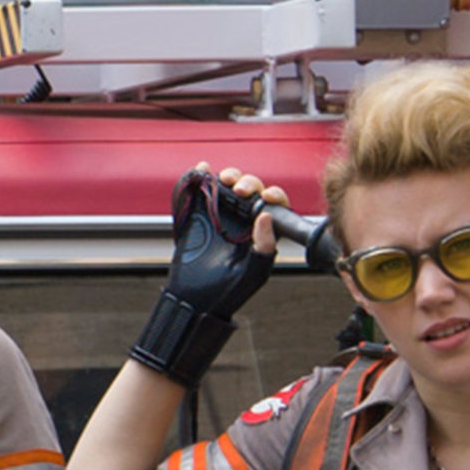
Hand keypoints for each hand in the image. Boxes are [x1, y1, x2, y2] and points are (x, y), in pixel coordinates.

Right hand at [128, 164, 286, 387]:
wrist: (196, 300)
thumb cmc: (229, 291)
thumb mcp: (255, 271)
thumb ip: (264, 245)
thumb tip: (266, 216)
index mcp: (261, 232)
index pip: (273, 205)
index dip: (272, 195)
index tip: (265, 197)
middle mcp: (242, 221)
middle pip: (250, 190)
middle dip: (248, 183)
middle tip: (240, 190)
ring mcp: (219, 216)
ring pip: (227, 186)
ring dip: (227, 177)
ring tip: (223, 179)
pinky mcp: (197, 215)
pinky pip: (199, 191)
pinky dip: (200, 176)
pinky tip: (202, 169)